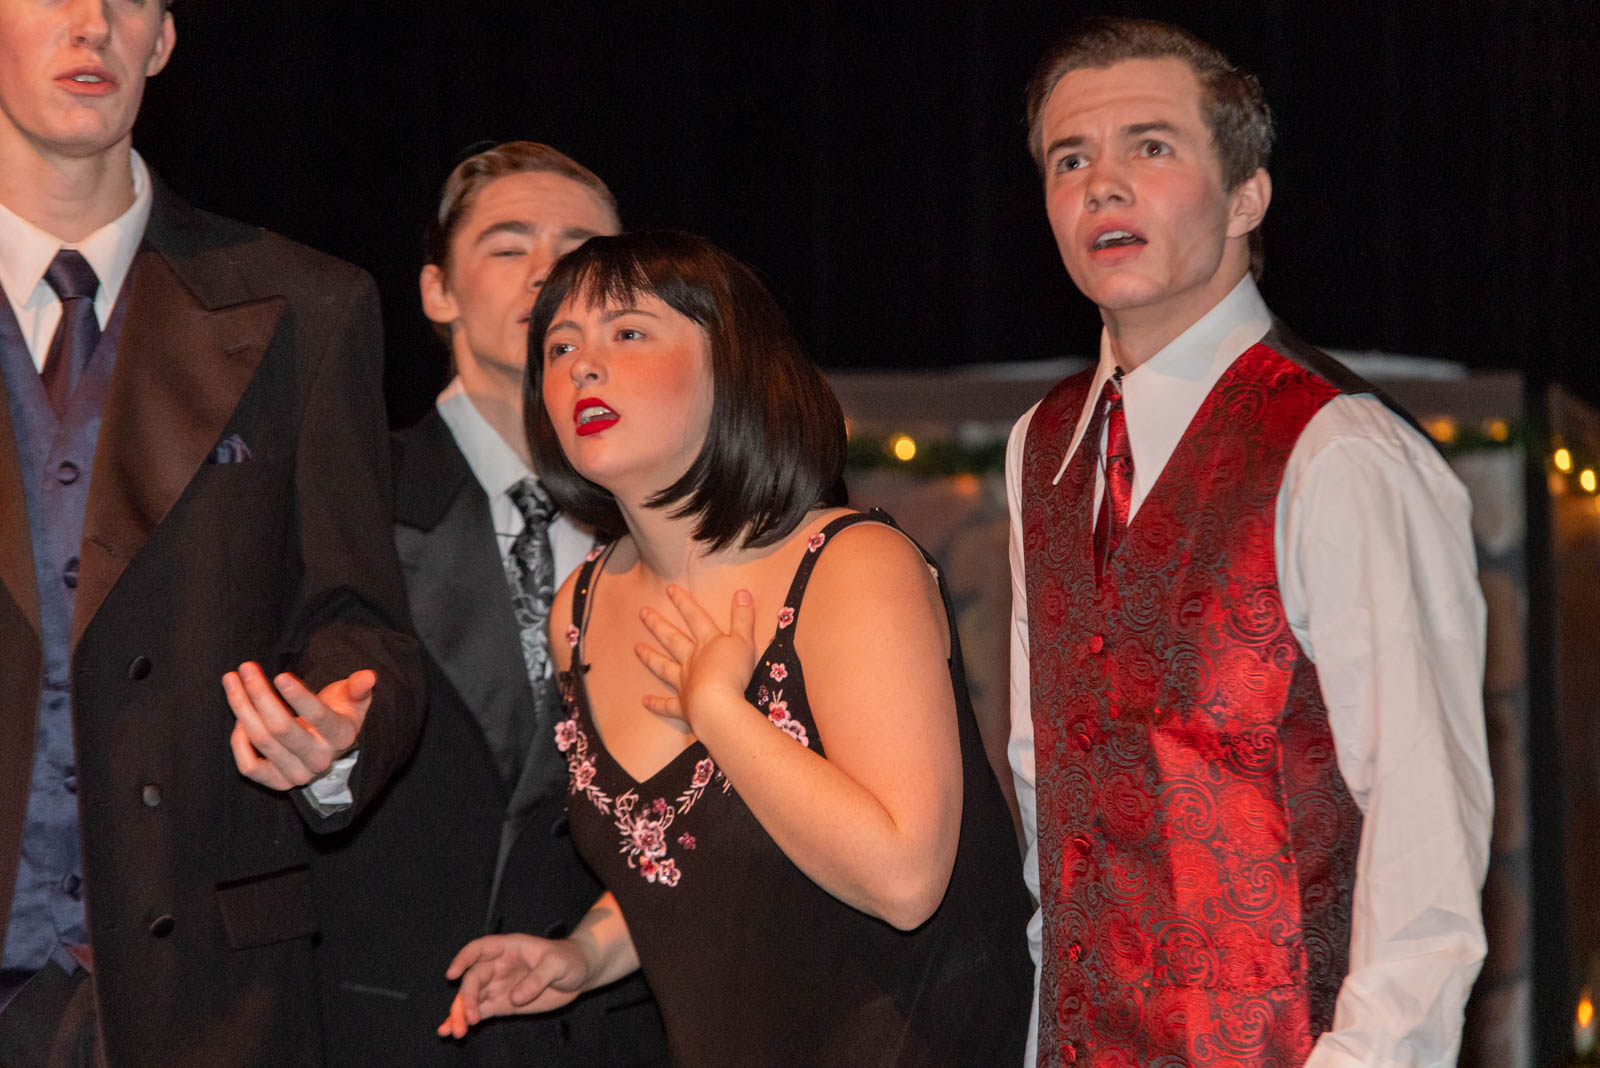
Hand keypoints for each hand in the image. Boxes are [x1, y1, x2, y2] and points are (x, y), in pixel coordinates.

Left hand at [224, 662, 372, 788]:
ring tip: (232, 680)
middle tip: (245, 668)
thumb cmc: (338, 713)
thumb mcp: (353, 698)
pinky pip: (249, 767)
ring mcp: (298, 775)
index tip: (280, 676)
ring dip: (241, 707)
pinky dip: (238, 742)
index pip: (319, 716)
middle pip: (281, 728)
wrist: (330, 746)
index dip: (298, 697)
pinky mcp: (277, 783)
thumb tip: (369, 676)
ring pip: (261, 741)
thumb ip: (358, 687)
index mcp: (342, 736)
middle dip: (259, 694)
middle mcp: (321, 760)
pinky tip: (239, 719)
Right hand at [437, 935, 590, 1037]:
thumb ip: (537, 978)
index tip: (453, 974)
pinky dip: (466, 1021)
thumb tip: (514, 997)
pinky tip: (451, 1031)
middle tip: (468, 1019)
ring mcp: (498, 986)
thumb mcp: (557, 964)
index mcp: (508, 948)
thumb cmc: (568, 959)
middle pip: (472, 979)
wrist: (578, 974)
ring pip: (471, 998)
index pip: (479, 949)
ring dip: (459, 1014)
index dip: (463, 959)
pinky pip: (479, 1012)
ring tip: (454, 1032)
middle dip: (465, 999)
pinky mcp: (502, 1004)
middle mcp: (497, 966)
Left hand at [636, 585, 756, 730]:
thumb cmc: (733, 672)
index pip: (695, 618)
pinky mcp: (684, 705)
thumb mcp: (744, 641)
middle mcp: (692, 660)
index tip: (669, 589)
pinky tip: (645, 701)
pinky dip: (656, 704)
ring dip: (651, 657)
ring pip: (664, 667)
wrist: (718, 705)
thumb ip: (743, 618)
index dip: (684, 602)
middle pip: (673, 639)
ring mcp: (685, 683)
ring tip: (636, 648)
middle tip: (642, 613)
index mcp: (708, 643)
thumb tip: (742, 591)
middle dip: (658, 625)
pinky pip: (667, 704)